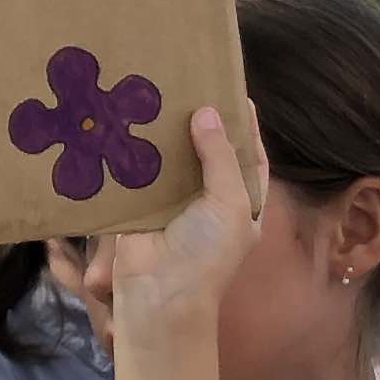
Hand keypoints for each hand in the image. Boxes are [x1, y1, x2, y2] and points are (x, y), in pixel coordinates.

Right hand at [104, 104, 266, 341]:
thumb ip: (221, 157)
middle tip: (191, 85)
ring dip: (167, 133)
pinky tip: (129, 121)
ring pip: (174, 160)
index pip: (250, 159)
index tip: (235, 94)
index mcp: (242, 204)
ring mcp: (174, 203)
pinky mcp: (141, 205)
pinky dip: (136, 150)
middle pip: (209, 154)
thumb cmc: (207, 253)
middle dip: (201, 124)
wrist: (159, 294)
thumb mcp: (230, 204)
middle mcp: (210, 201)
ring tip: (160, 95)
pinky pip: (141, 172)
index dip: (245, 129)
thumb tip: (207, 113)